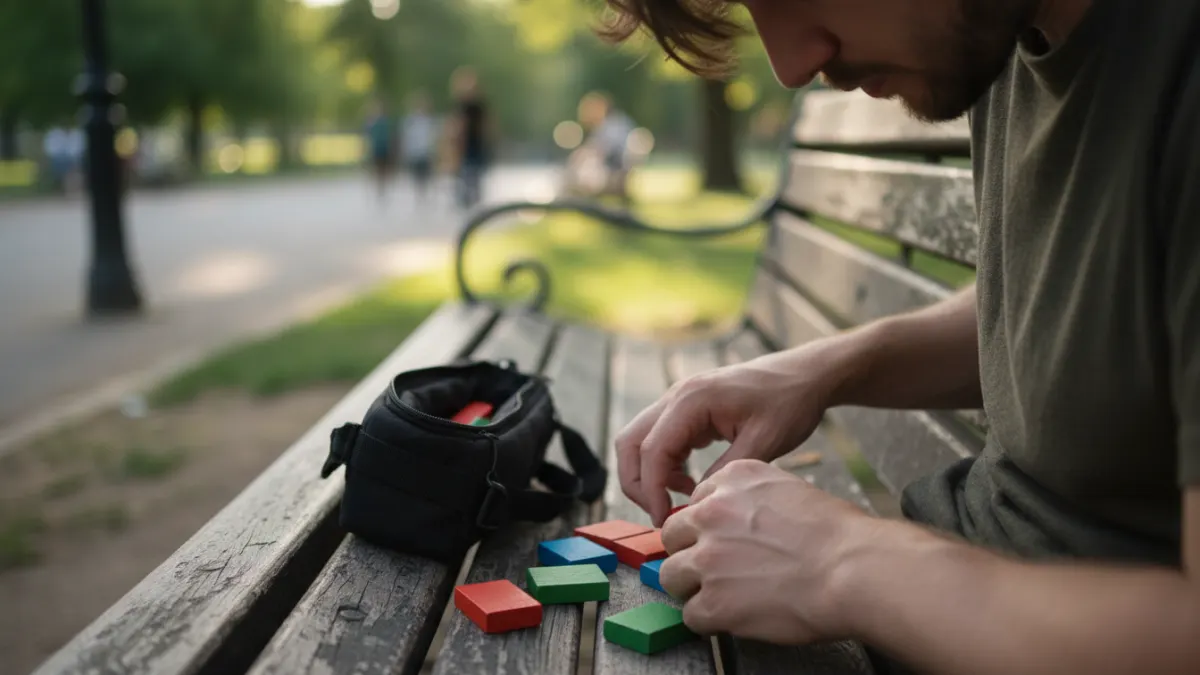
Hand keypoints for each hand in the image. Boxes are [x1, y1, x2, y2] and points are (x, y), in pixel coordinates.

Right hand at [615, 346, 839, 525]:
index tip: (664, 519)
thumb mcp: (763, 443)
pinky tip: (690, 483)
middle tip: (660, 513)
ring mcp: (679, 401)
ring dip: (649, 475)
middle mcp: (677, 396)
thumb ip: (723, 473)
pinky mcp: (687, 411)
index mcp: (692, 400)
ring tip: (678, 500)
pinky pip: (660, 441)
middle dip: (637, 483)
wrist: (804, 375)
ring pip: (640, 442)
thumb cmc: (789, 403)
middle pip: (629, 443)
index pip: (651, 450)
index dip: (651, 489)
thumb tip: (693, 504)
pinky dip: (664, 466)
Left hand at [658, 459, 873, 643]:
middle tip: (713, 570)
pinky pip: (691, 615)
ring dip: (692, 589)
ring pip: (671, 576)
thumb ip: (752, 500)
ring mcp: (708, 559)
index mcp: (732, 480)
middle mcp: (711, 513)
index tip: (718, 540)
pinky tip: (733, 617)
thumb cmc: (837, 535)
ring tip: (721, 596)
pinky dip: (709, 621)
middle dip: (689, 553)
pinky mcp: (714, 601)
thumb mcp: (788, 490)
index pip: (694, 503)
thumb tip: (739, 523)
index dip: (706, 527)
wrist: (854, 568)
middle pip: (673, 536)